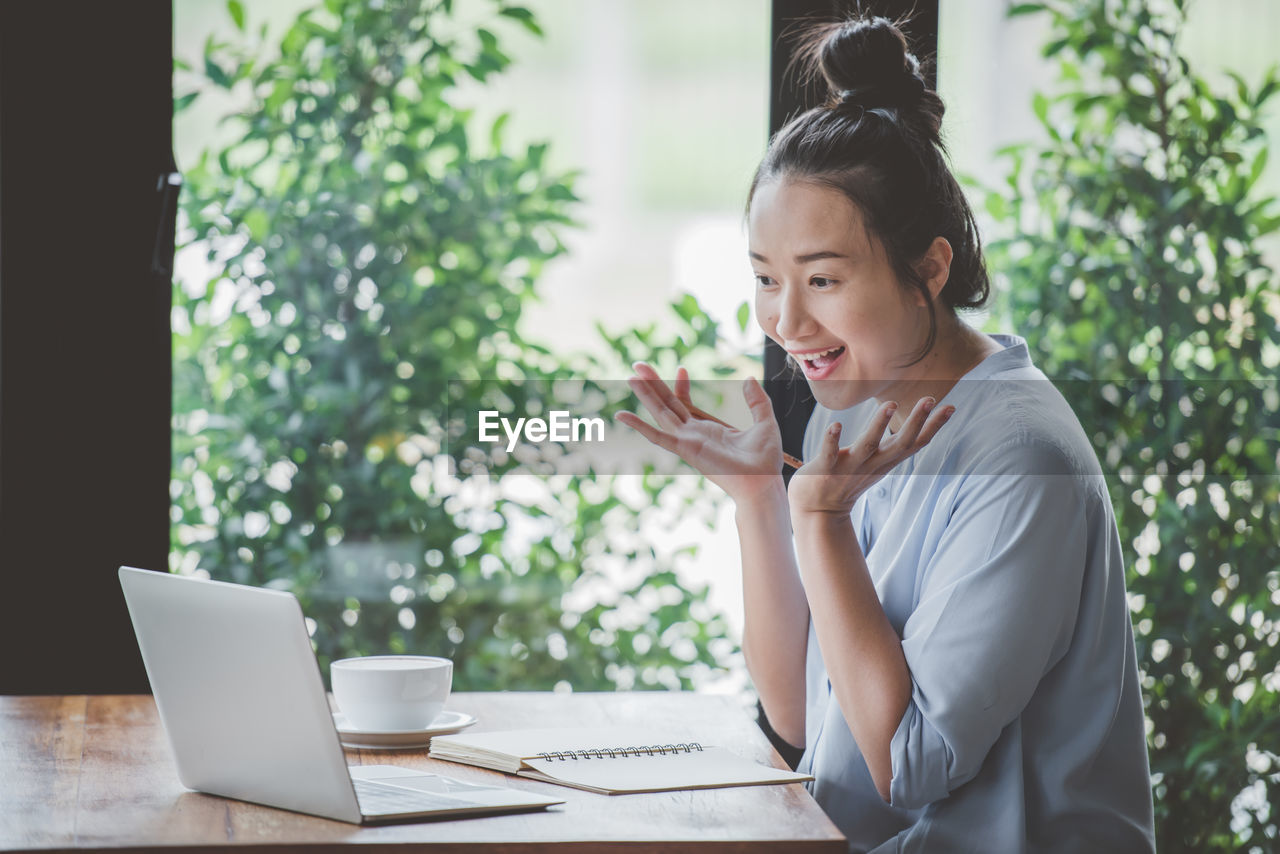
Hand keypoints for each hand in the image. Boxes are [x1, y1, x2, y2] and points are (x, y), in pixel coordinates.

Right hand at [616, 363, 783, 501]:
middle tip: (638, 366)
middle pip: (668, 405)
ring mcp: (687, 442)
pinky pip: (658, 436)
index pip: (687, 405)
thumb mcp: (764, 422)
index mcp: (708, 430)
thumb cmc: (764, 461)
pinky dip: (639, 426)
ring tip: (630, 378)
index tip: (681, 368)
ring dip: (645, 396)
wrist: (763, 482)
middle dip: (653, 385)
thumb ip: (757, 401)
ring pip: (661, 414)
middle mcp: (694, 435)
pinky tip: (622, 415)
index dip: (681, 386)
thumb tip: (749, 379)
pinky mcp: (685, 449)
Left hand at [788, 397, 954, 517]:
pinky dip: (832, 440)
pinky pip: (829, 454)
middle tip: (930, 399)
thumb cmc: (849, 479)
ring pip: (867, 445)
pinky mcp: (825, 470)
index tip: (950, 407)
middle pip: (900, 444)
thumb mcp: (878, 463)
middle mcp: (871, 464)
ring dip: (879, 425)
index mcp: (885, 460)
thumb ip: (893, 446)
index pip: (915, 444)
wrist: (820, 512)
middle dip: (916, 421)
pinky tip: (835, 424)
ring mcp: (848, 467)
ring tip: (890, 403)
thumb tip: (914, 426)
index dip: (933, 427)